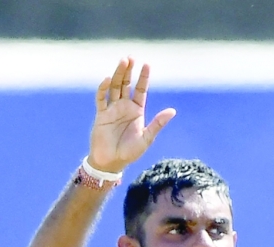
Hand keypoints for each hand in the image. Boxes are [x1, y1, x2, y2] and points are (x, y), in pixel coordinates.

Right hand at [88, 58, 175, 173]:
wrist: (112, 162)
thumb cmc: (130, 152)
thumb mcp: (147, 138)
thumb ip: (158, 124)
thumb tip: (172, 111)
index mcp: (137, 111)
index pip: (141, 90)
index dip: (143, 78)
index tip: (147, 64)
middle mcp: (124, 107)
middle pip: (126, 84)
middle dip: (128, 71)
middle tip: (130, 57)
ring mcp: (112, 109)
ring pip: (114, 87)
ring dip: (117, 75)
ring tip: (122, 62)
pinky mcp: (101, 115)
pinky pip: (101, 99)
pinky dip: (103, 89)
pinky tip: (107, 79)